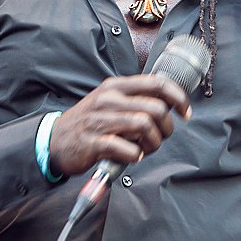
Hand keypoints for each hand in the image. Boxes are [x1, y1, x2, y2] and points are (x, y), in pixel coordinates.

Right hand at [48, 74, 190, 176]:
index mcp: (116, 86)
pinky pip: (126, 148)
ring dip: (153, 143)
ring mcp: (100, 120)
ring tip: (145, 148)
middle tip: (160, 137)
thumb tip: (169, 103)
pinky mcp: (93, 143)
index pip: (157, 84)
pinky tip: (132, 156)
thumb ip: (136, 100)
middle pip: (156, 108)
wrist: (55, 140)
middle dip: (166, 128)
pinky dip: (135, 155)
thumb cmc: (89, 123)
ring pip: (144, 126)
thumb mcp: (110, 102)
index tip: (185, 113)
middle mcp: (108, 99)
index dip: (179, 98)